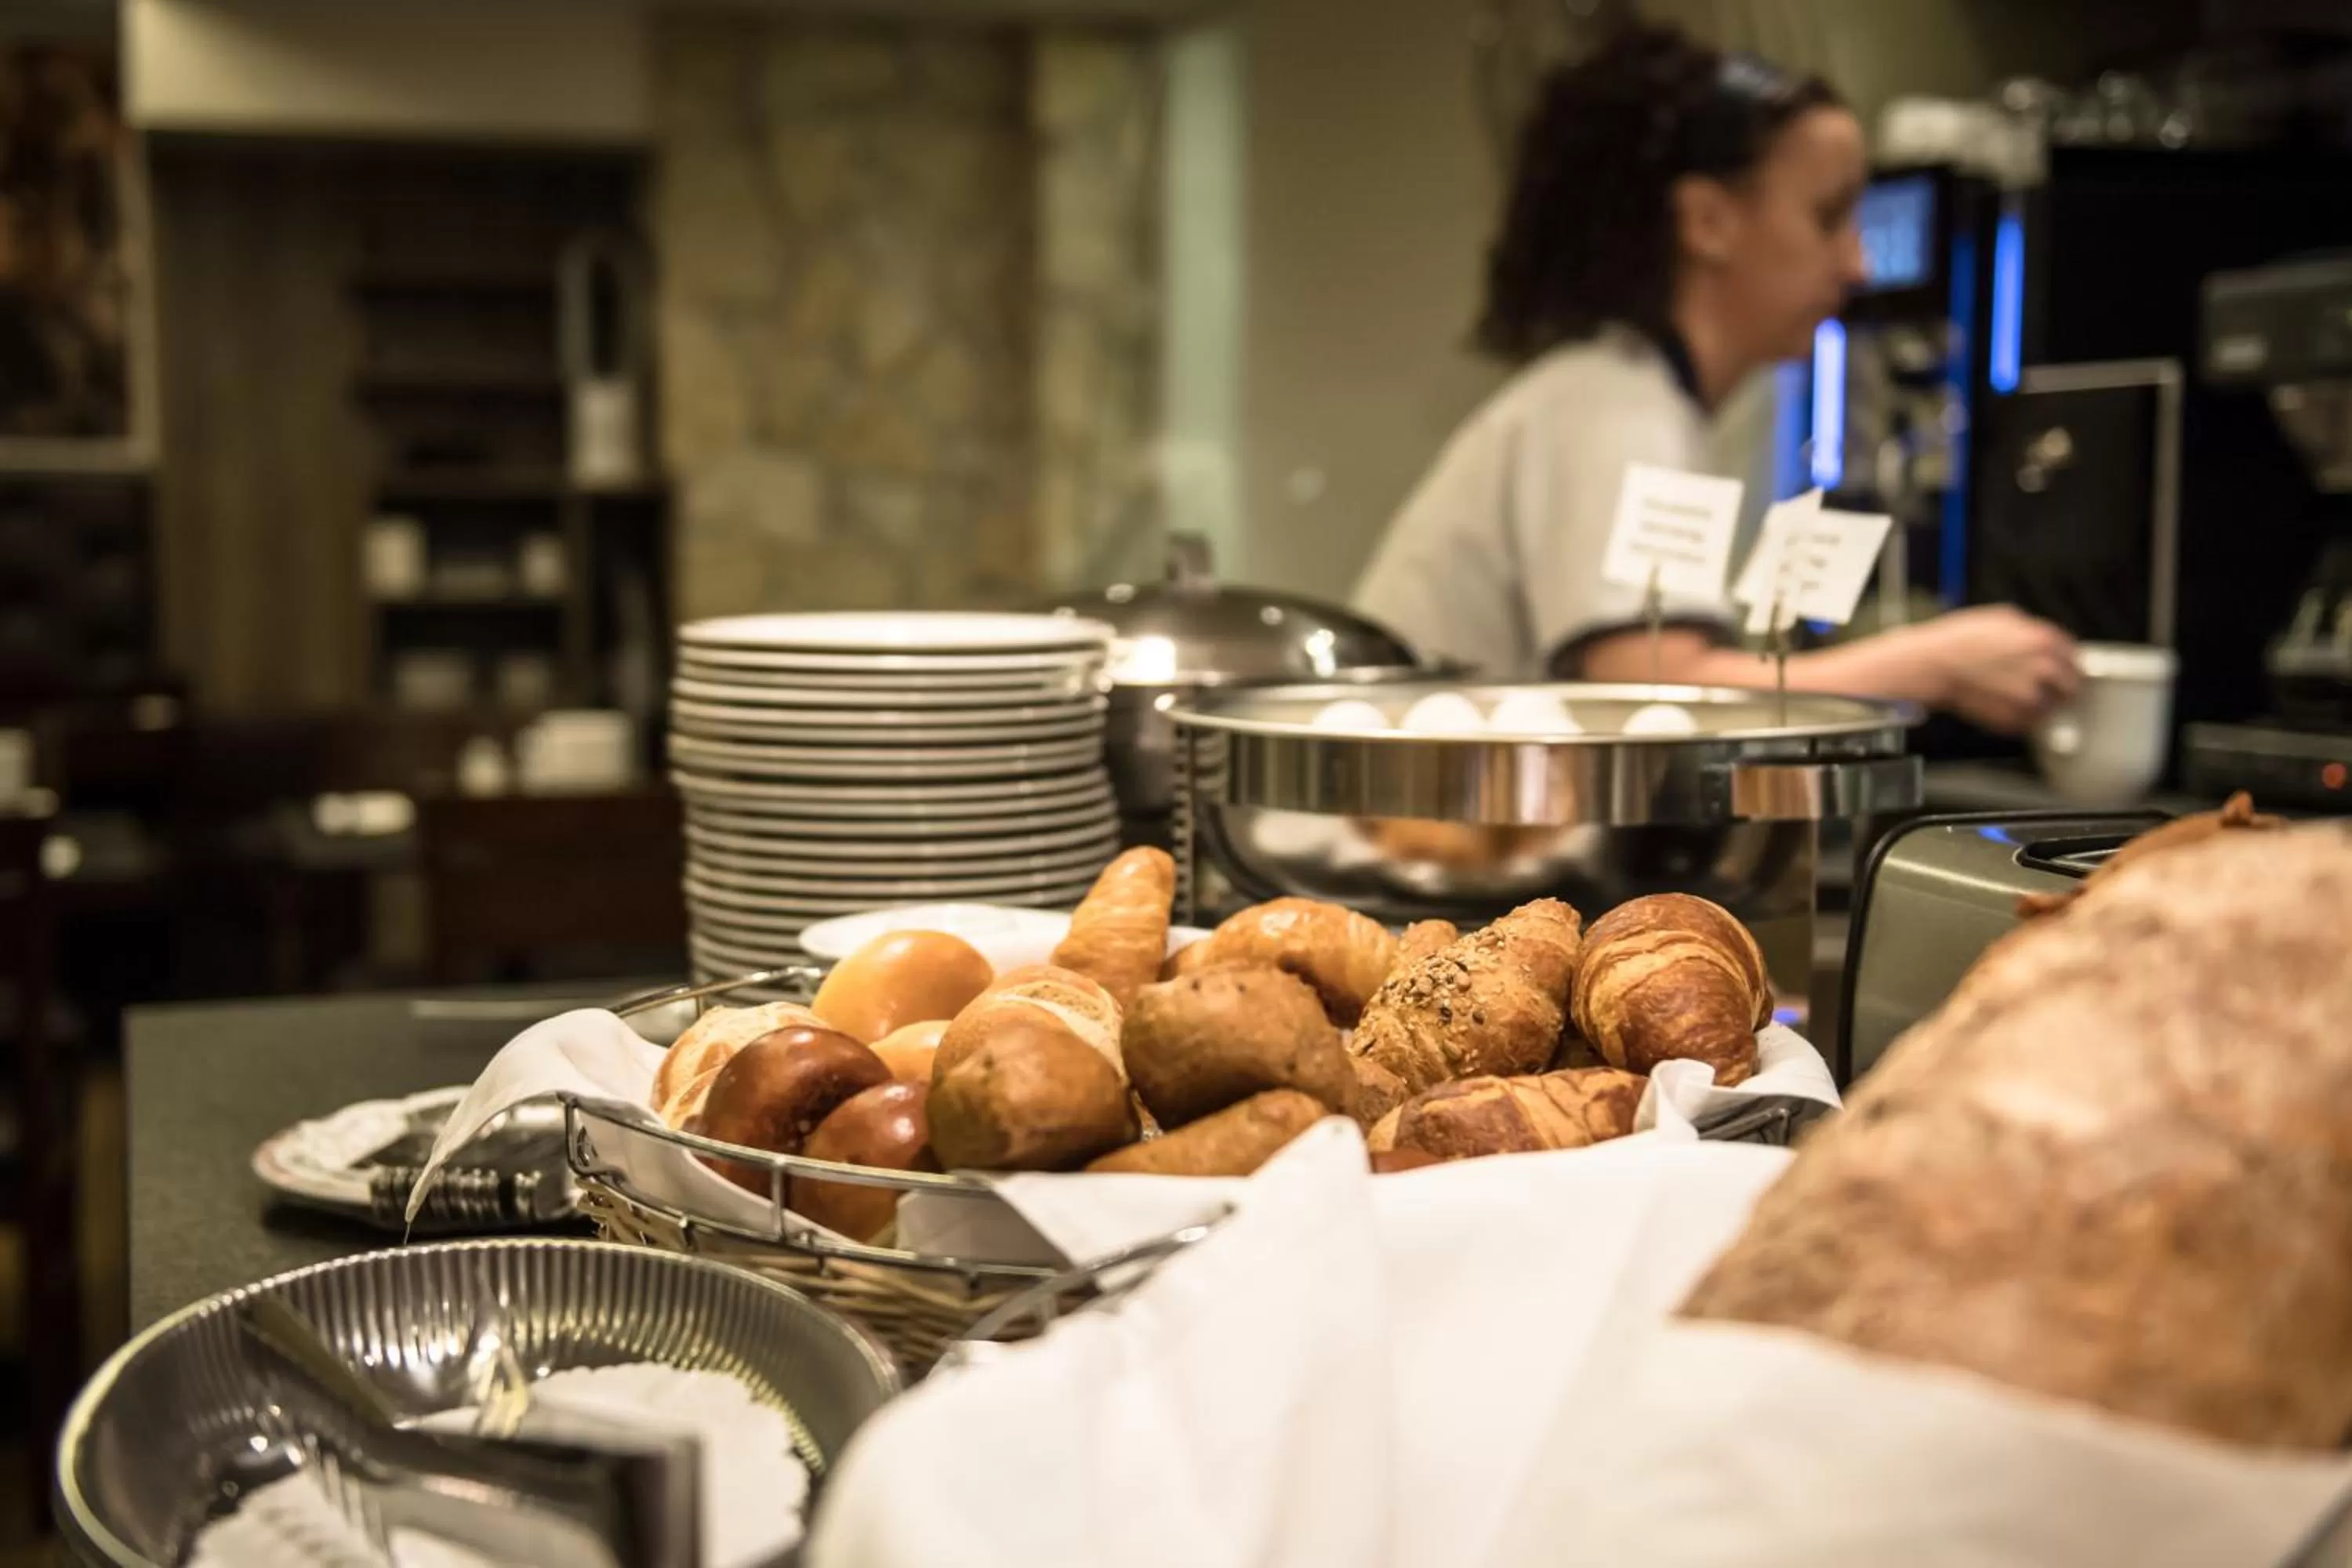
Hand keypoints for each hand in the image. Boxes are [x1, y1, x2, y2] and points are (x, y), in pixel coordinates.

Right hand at [1878, 606, 2079, 734]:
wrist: (1932, 665)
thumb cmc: (1959, 639)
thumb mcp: (2003, 618)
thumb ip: (2034, 631)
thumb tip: (2048, 642)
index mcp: (2044, 642)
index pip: (2075, 658)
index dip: (2067, 663)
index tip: (2062, 668)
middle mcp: (2043, 671)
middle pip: (2071, 687)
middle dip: (2060, 686)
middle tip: (2048, 687)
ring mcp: (2029, 698)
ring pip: (2052, 708)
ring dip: (2041, 704)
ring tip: (2017, 696)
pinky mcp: (2012, 720)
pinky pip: (2027, 723)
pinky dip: (2020, 717)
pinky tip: (2002, 703)